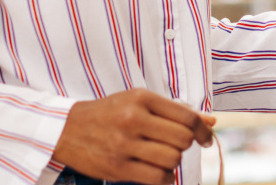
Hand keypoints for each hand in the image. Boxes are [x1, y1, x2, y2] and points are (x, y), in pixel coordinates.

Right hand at [52, 89, 216, 184]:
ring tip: (161, 158)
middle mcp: (133, 119)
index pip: (187, 117)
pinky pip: (157, 178)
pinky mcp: (116, 167)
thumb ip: (174, 112)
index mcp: (141, 98)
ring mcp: (123, 144)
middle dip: (185, 146)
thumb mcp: (138, 103)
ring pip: (172, 159)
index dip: (203, 131)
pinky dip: (164, 178)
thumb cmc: (108, 114)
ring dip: (173, 163)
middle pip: (183, 139)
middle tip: (174, 147)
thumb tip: (211, 122)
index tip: (205, 139)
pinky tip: (155, 172)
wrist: (65, 129)